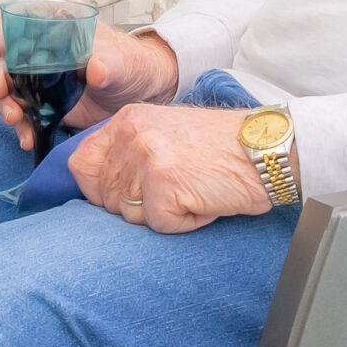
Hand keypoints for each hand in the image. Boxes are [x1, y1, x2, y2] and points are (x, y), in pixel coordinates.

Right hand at [0, 10, 181, 150]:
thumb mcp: (123, 62)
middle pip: (3, 54)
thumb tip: (97, 68)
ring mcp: (37, 73)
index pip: (18, 17)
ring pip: (6, 85)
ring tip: (16, 120)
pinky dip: (20, 125)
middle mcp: (40, 45)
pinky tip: (27, 136)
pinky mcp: (41, 100)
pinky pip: (21, 110)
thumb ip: (109, 62)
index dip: (1, 32)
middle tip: (1, 91)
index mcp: (57, 20)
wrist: (140, 94)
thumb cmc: (133, 66)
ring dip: (5, 103)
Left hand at [69, 105, 275, 232]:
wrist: (265, 147)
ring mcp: (145, 158)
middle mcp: (130, 135)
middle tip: (178, 188)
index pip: (81, 165)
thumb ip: (129, 151)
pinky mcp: (164, 184)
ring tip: (193, 190)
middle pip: (107, 198)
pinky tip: (204, 200)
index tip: (127, 195)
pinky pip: (161, 225)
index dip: (98, 190)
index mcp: (126, 120)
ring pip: (132, 216)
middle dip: (139, 206)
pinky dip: (185, 222)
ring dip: (165, 214)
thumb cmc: (221, 147)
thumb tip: (100, 187)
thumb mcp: (164, 134)